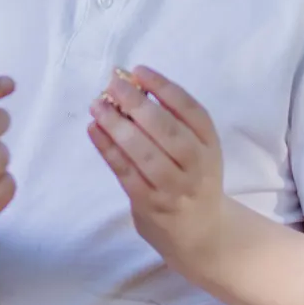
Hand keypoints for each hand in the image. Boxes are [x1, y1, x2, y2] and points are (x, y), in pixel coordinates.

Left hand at [88, 66, 225, 274]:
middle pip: (167, 131)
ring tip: (97, 105)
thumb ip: (171, 121)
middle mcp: (196, 166)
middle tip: (112, 84)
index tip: (138, 70)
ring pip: (144, 153)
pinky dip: (108, 149)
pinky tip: (94, 129)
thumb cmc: (193, 179)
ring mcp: (173, 188)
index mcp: (209, 144)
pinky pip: (126, 172)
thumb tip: (131, 85)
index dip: (164, 87)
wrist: (203, 234)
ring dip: (117, 126)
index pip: (191, 111)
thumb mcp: (195, 148)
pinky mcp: (150, 205)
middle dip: (137, 104)